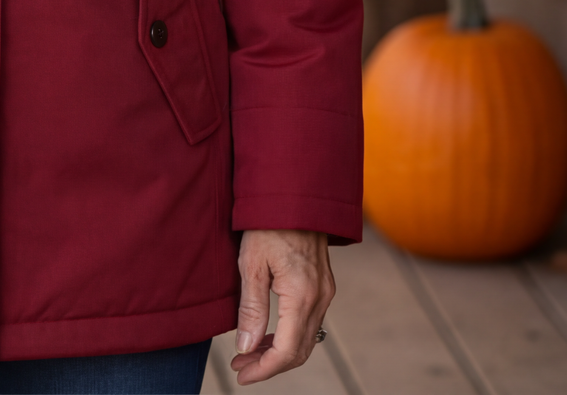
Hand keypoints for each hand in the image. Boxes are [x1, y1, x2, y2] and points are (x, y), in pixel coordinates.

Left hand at [230, 229, 334, 384]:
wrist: (295, 191)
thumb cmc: (267, 222)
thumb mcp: (251, 262)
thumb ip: (251, 308)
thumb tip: (246, 347)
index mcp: (302, 295)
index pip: (287, 351)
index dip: (264, 369)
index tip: (242, 375)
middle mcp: (320, 297)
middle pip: (300, 351)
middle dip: (269, 364)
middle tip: (241, 366)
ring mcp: (325, 291)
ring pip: (306, 338)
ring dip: (279, 351)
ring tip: (249, 352)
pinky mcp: (323, 283)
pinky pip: (309, 321)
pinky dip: (289, 334)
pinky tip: (268, 332)